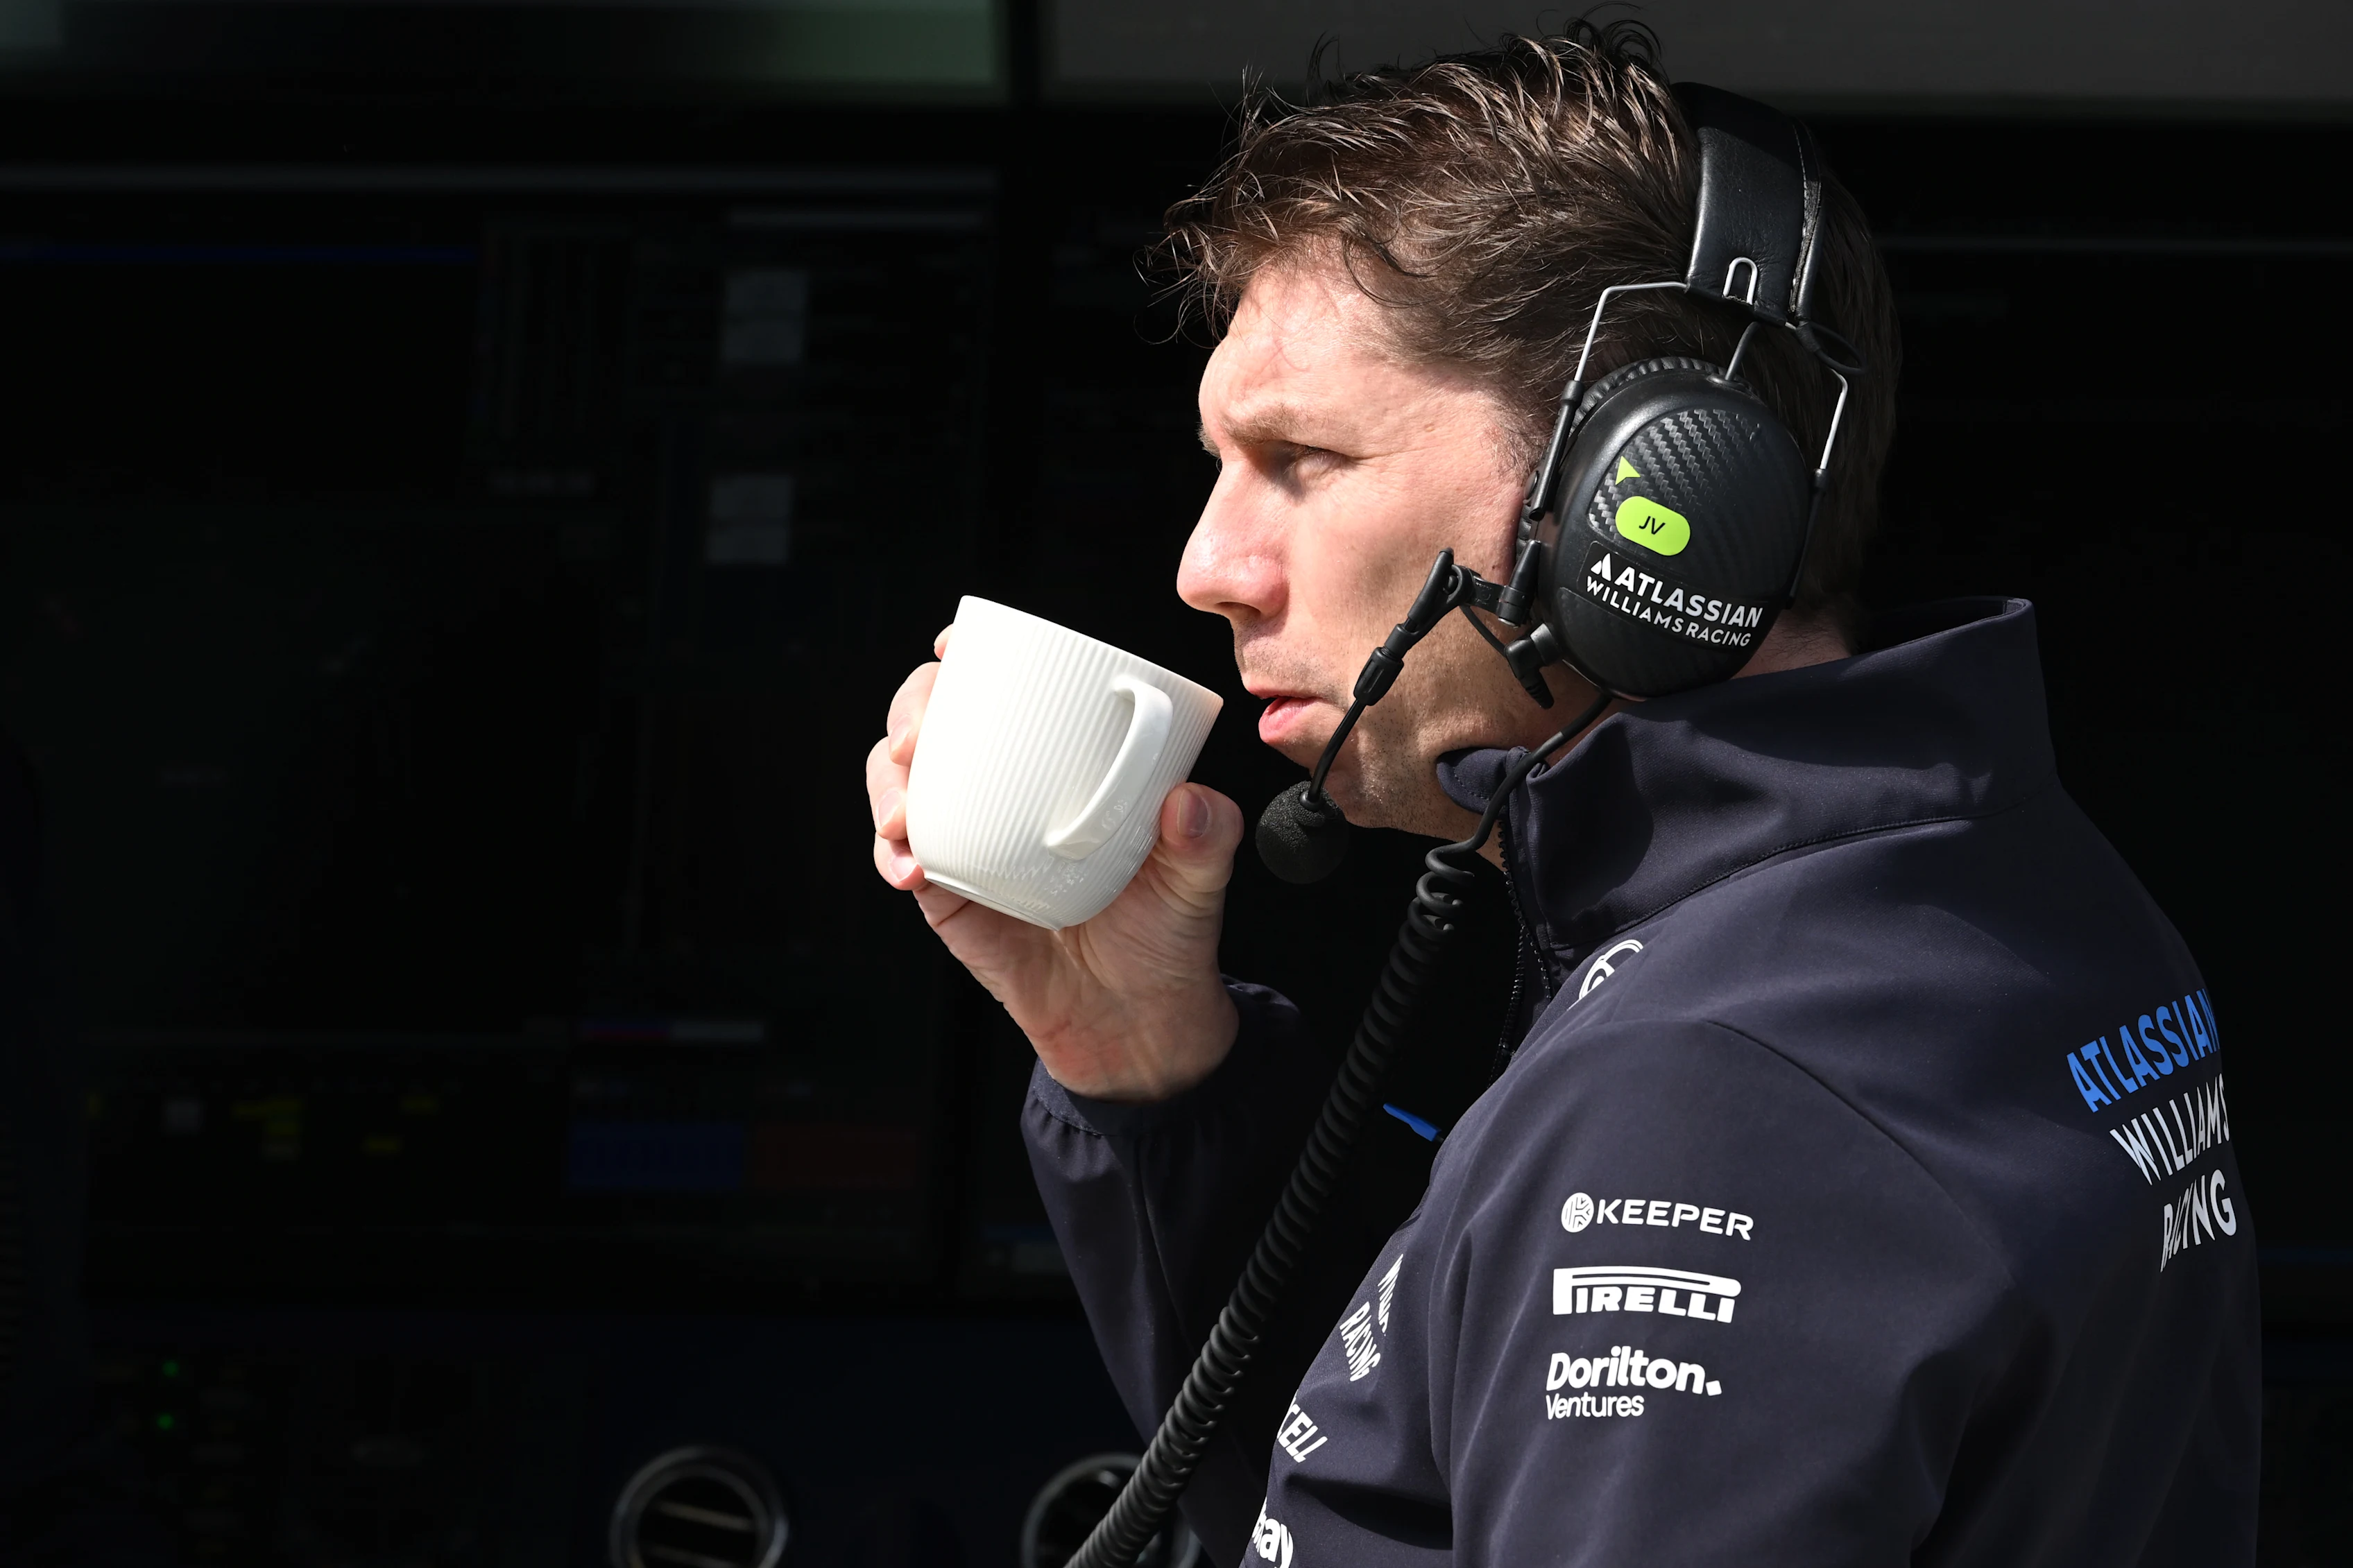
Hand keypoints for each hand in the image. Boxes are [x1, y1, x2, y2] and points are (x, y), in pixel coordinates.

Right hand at [865, 626, 1243, 1101]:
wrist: (1135, 1018)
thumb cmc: (1166, 929)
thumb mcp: (1200, 877)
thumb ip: (1209, 835)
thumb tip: (1188, 799)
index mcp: (1059, 758)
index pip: (1002, 686)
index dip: (968, 655)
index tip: (956, 647)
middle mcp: (1001, 784)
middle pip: (932, 718)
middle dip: (911, 711)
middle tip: (918, 739)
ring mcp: (965, 833)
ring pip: (896, 778)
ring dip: (886, 782)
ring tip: (903, 812)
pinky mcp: (945, 890)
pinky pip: (897, 855)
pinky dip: (891, 853)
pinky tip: (910, 866)